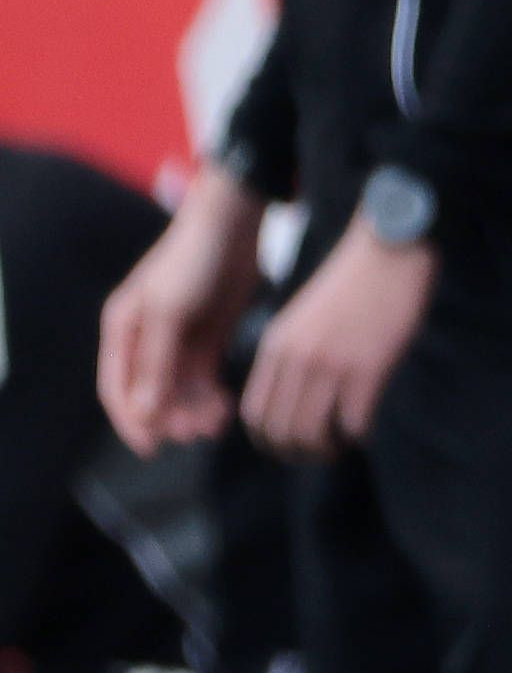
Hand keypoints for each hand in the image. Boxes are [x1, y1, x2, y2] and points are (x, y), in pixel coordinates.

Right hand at [99, 167, 267, 453]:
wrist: (235, 224)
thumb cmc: (192, 261)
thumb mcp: (169, 312)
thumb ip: (157, 363)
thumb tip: (145, 413)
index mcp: (122, 331)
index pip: (117, 389)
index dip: (131, 421)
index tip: (151, 448)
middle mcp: (145, 340)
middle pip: (151, 394)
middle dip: (171, 418)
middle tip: (197, 433)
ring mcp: (177, 340)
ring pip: (179, 390)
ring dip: (193, 410)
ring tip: (217, 422)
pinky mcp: (208, 338)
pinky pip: (203, 378)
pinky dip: (210, 396)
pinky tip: (224, 406)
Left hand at [240, 226, 434, 459]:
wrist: (387, 248)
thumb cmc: (352, 283)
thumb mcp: (303, 318)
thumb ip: (292, 355)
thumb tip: (296, 400)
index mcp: (276, 347)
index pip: (255, 415)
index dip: (270, 441)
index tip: (292, 445)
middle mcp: (296, 360)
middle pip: (280, 432)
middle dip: (298, 453)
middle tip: (320, 453)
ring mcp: (331, 364)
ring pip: (312, 434)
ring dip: (326, 449)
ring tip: (341, 445)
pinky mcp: (368, 367)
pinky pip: (354, 422)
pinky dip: (358, 434)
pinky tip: (366, 426)